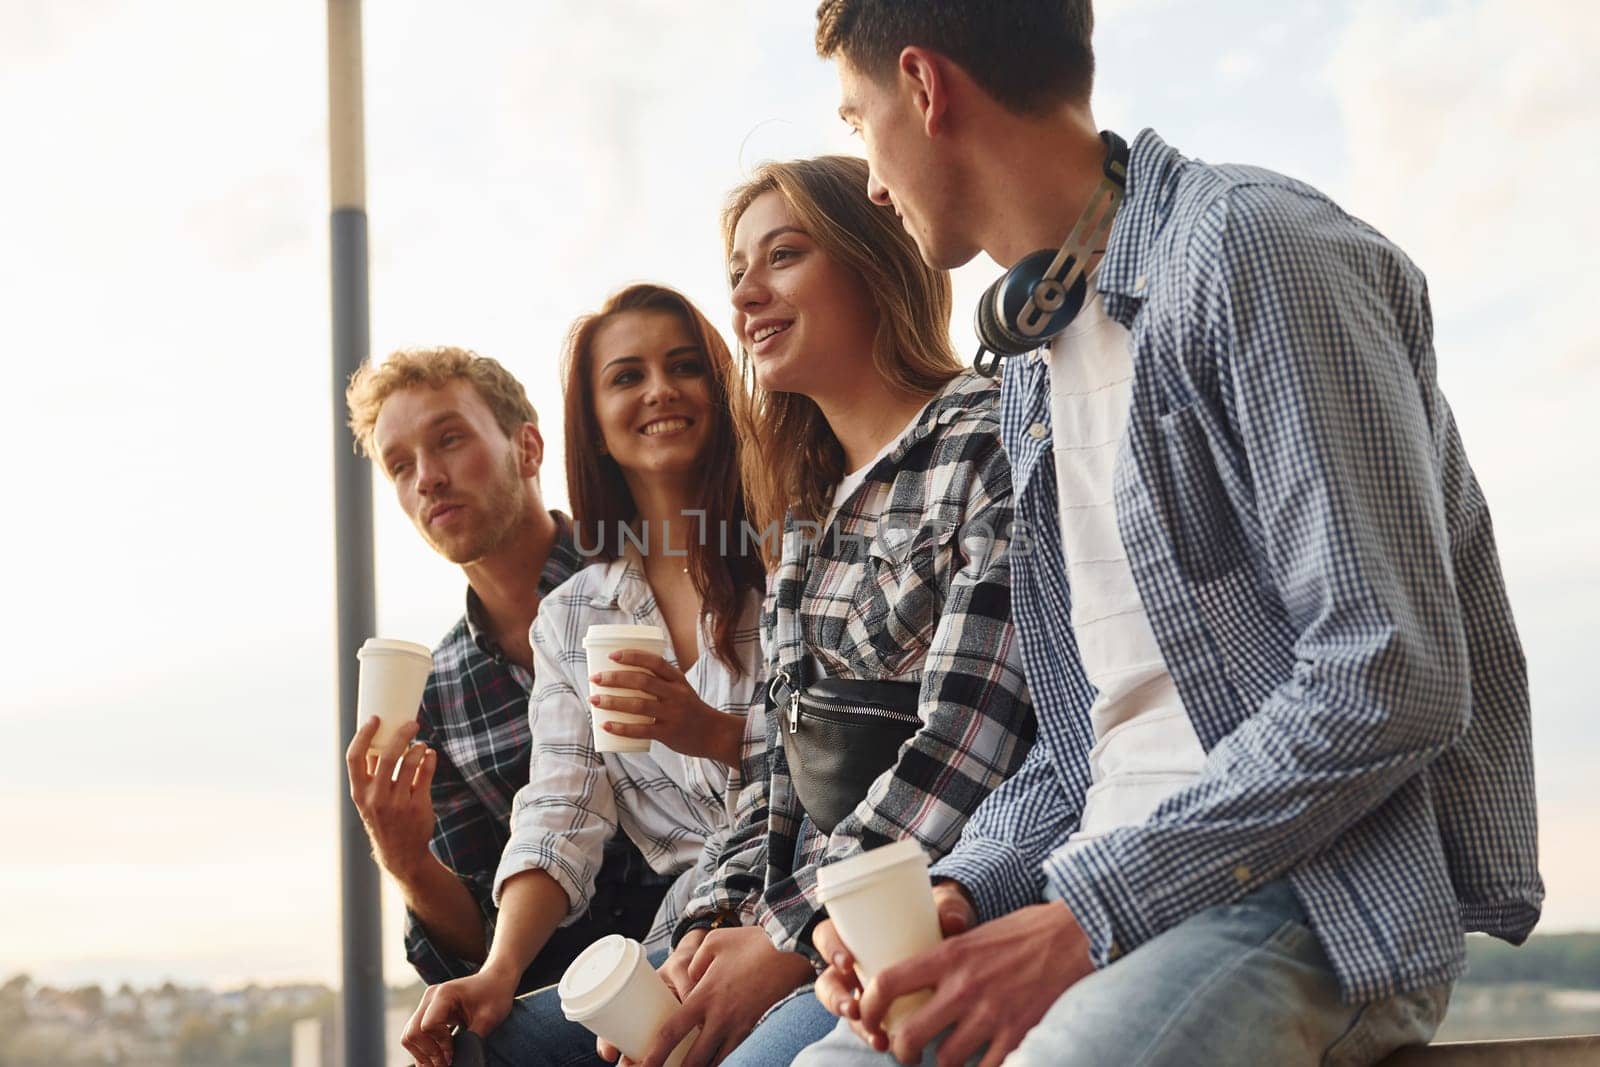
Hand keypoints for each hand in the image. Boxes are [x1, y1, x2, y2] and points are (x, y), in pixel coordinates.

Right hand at [345, 715, 436, 879]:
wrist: (401, 854)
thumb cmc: (383, 819)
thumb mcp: (369, 800)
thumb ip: (371, 773)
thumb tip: (377, 738)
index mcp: (359, 793)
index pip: (354, 758)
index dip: (363, 735)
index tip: (374, 718)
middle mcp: (376, 798)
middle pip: (387, 757)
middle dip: (401, 735)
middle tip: (412, 723)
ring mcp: (398, 804)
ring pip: (409, 764)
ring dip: (417, 748)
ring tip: (421, 744)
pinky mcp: (418, 807)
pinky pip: (426, 775)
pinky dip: (429, 760)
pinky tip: (430, 754)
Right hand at [400, 964, 518, 1066]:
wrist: (496, 980)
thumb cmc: (495, 995)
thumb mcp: (488, 1018)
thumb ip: (472, 1040)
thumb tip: (462, 1061)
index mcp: (444, 994)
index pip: (428, 1026)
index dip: (440, 1045)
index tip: (453, 1055)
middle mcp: (430, 997)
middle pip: (413, 1032)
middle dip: (427, 1054)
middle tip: (444, 1065)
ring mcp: (427, 1003)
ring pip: (410, 1035)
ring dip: (422, 1053)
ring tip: (439, 1064)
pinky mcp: (428, 1011)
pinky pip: (416, 1033)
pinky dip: (423, 1048)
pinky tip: (436, 1058)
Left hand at [590, 651, 741, 764]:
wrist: (715, 734)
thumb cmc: (690, 709)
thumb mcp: (681, 689)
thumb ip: (659, 682)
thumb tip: (621, 677)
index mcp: (678, 679)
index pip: (654, 662)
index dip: (632, 656)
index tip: (611, 655)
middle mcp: (676, 694)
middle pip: (642, 681)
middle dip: (615, 678)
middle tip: (595, 678)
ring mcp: (672, 714)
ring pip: (638, 705)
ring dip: (613, 701)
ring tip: (594, 699)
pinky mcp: (668, 733)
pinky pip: (641, 730)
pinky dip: (622, 727)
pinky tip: (606, 725)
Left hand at [633, 925, 813, 1066]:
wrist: (791, 949)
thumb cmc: (751, 942)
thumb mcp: (713, 944)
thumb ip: (694, 964)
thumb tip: (688, 980)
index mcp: (703, 996)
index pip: (671, 1033)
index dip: (653, 1055)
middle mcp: (719, 1017)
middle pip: (692, 1060)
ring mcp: (738, 1025)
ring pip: (715, 1062)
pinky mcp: (753, 1026)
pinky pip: (733, 1053)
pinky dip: (719, 1062)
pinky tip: (711, 1064)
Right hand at [813, 881, 975, 1049]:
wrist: (959, 943)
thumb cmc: (939, 918)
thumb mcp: (944, 908)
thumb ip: (949, 909)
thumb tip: (954, 920)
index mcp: (856, 931)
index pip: (827, 935)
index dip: (830, 949)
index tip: (847, 963)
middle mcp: (854, 962)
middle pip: (829, 980)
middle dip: (835, 999)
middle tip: (854, 1010)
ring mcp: (864, 988)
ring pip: (844, 1008)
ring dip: (855, 1026)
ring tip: (876, 1038)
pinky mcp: (880, 1009)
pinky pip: (866, 1026)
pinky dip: (873, 1037)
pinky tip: (887, 1044)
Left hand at [860, 899, 1091, 1066]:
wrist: (1075, 935)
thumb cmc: (1024, 931)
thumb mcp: (975, 936)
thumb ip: (947, 960)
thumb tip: (920, 984)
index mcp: (949, 955)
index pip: (889, 982)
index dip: (869, 1006)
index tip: (867, 1017)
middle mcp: (964, 986)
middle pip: (910, 1035)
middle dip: (902, 1050)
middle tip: (906, 1050)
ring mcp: (991, 1014)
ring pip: (945, 1060)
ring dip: (942, 1061)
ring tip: (948, 1054)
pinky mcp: (1018, 1033)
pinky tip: (979, 1062)